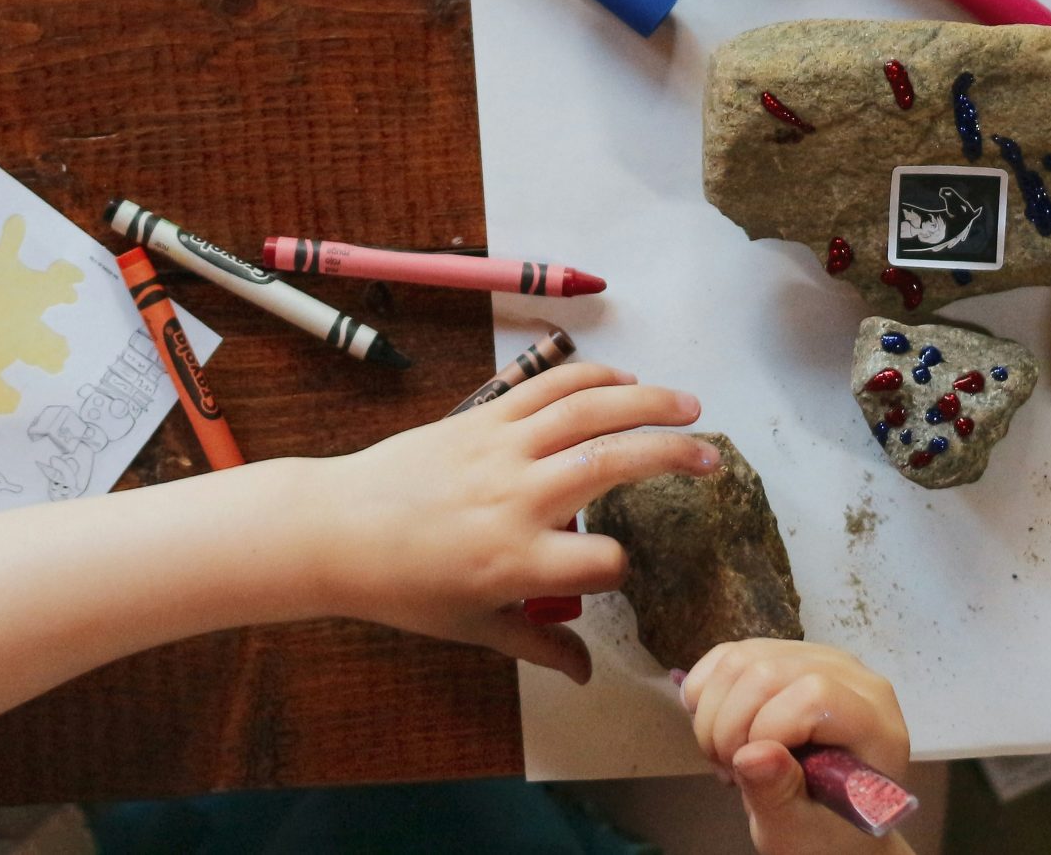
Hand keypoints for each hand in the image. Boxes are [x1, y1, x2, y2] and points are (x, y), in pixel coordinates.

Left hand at [307, 361, 713, 683]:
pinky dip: (592, 376)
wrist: (337, 529)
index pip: (603, 562)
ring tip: (691, 405)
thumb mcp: (475, 628)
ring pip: (588, 410)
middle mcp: (517, 499)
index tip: (616, 570)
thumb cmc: (405, 587)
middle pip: (613, 464)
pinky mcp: (483, 418)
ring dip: (647, 401)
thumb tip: (589, 674)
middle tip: (713, 459)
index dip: (621, 568)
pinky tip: (626, 380)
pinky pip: (547, 387)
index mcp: (518, 561)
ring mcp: (501, 450)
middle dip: (672, 456)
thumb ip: (539, 646)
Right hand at [681, 639, 912, 854]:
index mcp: (874, 722)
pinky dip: (706, 692)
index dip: (767, 728)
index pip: (814, 694)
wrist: (826, 820)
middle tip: (729, 770)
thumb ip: (779, 794)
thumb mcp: (799, 831)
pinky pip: (729, 654)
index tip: (749, 772)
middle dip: (729, 725)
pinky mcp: (786, 652)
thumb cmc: (824, 831)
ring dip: (713, 712)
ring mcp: (819, 657)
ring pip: (742, 658)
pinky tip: (717, 729)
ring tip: (726, 756)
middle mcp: (854, 676)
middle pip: (768, 671)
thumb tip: (752, 754)